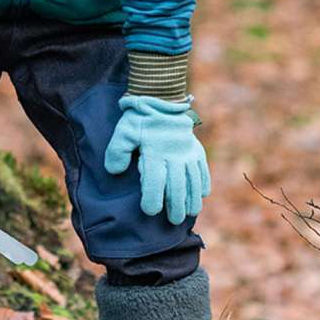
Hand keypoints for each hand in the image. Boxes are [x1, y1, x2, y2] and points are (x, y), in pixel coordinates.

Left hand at [104, 94, 209, 224]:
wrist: (163, 99)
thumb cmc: (140, 119)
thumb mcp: (124, 131)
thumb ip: (117, 151)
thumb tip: (115, 171)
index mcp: (154, 152)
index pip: (155, 182)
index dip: (153, 200)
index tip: (150, 210)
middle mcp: (174, 155)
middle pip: (177, 187)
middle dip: (175, 207)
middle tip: (173, 220)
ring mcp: (188, 153)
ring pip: (194, 182)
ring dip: (192, 200)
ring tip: (189, 213)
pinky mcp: (197, 150)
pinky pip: (204, 171)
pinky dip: (204, 184)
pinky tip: (202, 195)